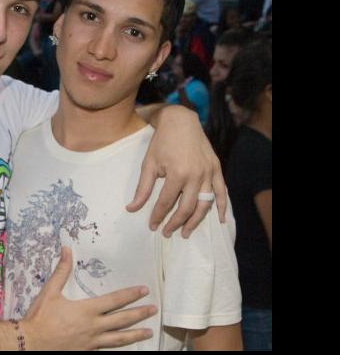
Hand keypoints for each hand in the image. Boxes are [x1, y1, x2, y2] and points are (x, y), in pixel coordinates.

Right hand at [22, 247, 155, 349]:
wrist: (30, 343)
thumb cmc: (40, 318)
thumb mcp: (50, 291)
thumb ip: (61, 271)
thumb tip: (67, 250)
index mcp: (87, 310)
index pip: (115, 300)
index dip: (130, 294)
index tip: (144, 290)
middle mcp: (93, 327)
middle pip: (122, 320)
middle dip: (140, 313)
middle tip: (153, 309)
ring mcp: (92, 342)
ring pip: (119, 339)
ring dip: (135, 334)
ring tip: (148, 332)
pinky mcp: (87, 352)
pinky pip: (107, 349)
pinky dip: (118, 346)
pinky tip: (124, 345)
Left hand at [126, 105, 226, 236]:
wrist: (180, 121)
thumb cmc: (162, 142)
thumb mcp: (149, 164)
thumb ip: (143, 189)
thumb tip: (131, 209)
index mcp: (177, 174)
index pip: (166, 202)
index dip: (158, 216)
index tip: (152, 226)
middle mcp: (196, 175)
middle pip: (187, 207)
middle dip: (176, 223)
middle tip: (167, 233)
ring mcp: (209, 172)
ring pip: (205, 203)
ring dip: (196, 220)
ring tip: (186, 232)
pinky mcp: (216, 168)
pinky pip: (221, 191)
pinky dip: (222, 206)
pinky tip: (219, 220)